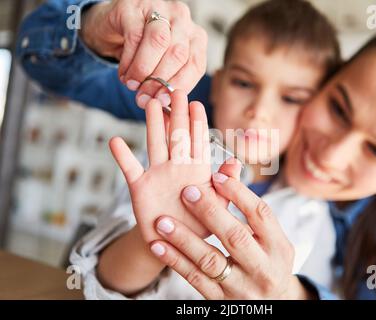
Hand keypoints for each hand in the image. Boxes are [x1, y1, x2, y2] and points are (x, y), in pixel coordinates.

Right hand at [80, 0, 206, 102]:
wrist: (112, 28)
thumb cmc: (142, 52)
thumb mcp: (162, 67)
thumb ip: (169, 82)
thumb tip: (168, 108)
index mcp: (195, 37)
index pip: (195, 64)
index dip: (180, 86)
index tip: (164, 103)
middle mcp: (182, 19)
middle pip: (178, 53)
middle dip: (160, 81)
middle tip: (144, 99)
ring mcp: (159, 8)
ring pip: (158, 42)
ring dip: (144, 70)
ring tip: (133, 86)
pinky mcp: (134, 5)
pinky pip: (134, 37)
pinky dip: (128, 61)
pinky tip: (124, 74)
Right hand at [109, 90, 215, 242]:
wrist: (175, 244)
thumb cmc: (200, 224)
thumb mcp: (219, 207)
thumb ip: (226, 186)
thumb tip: (234, 162)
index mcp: (197, 170)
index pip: (198, 141)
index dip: (197, 122)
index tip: (196, 103)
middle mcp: (177, 167)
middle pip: (176, 136)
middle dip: (177, 114)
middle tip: (175, 91)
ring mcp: (157, 175)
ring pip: (155, 144)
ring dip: (153, 125)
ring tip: (151, 104)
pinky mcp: (140, 188)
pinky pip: (129, 169)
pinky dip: (122, 156)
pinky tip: (115, 141)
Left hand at [148, 174, 310, 299]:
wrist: (272, 306)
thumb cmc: (268, 261)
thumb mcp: (271, 239)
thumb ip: (251, 210)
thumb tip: (230, 166)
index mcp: (278, 247)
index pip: (260, 214)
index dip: (238, 193)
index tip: (216, 176)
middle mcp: (263, 268)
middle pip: (235, 237)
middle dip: (210, 212)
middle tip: (187, 192)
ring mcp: (241, 287)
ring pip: (210, 260)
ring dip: (184, 239)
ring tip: (162, 221)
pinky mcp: (220, 300)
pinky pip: (195, 279)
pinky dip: (175, 261)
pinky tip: (158, 246)